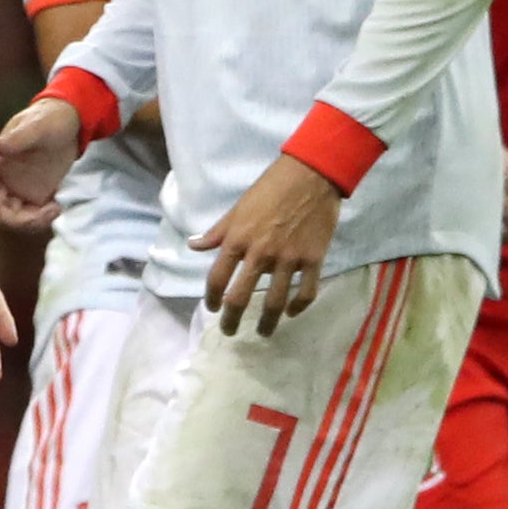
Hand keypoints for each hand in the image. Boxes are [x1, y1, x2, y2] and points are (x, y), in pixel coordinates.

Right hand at [0, 95, 80, 231]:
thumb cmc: (50, 119)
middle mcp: (3, 178)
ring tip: (54, 208)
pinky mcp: (36, 195)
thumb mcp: (35, 127)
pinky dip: (41, 219)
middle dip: (12, 219)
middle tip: (39, 214)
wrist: (72, 124)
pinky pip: (31, 217)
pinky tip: (57, 207)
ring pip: (12, 217)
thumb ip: (14, 139)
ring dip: (30, 222)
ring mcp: (19, 188)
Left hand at [195, 153, 341, 338]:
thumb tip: (194, 245)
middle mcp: (260, 254)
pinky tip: (292, 313)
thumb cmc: (269, 190)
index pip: (217, 278)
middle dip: (232, 319)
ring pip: (276, 302)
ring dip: (268, 322)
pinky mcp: (313, 260)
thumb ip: (217, 232)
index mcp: (237, 241)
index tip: (211, 309)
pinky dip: (299, 307)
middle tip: (230, 331)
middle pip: (241, 297)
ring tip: (263, 332)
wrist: (309, 177)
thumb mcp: (237, 210)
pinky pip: (306, 292)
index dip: (211, 298)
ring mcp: (289, 259)